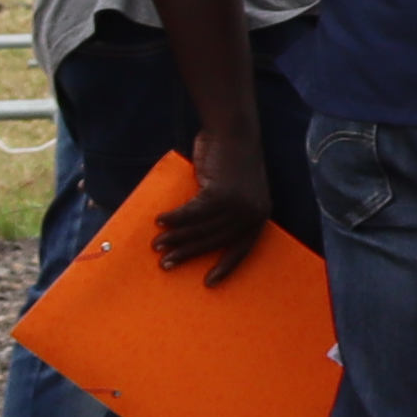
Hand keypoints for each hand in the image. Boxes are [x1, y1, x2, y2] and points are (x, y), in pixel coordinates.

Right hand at [152, 144, 276, 282]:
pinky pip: (192, 212)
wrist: (234, 132)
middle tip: (166, 264)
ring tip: (157, 245)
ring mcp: (238, 204)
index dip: (225, 267)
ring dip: (176, 238)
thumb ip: (225, 214)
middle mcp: (252, 213)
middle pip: (214, 241)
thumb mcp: (235, 192)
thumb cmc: (231, 161)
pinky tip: (159, 221)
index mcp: (259, 216)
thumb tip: (197, 238)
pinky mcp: (220, 194)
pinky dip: (174, 217)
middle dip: (188, 254)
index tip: (209, 283)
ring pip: (200, 228)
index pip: (242, 249)